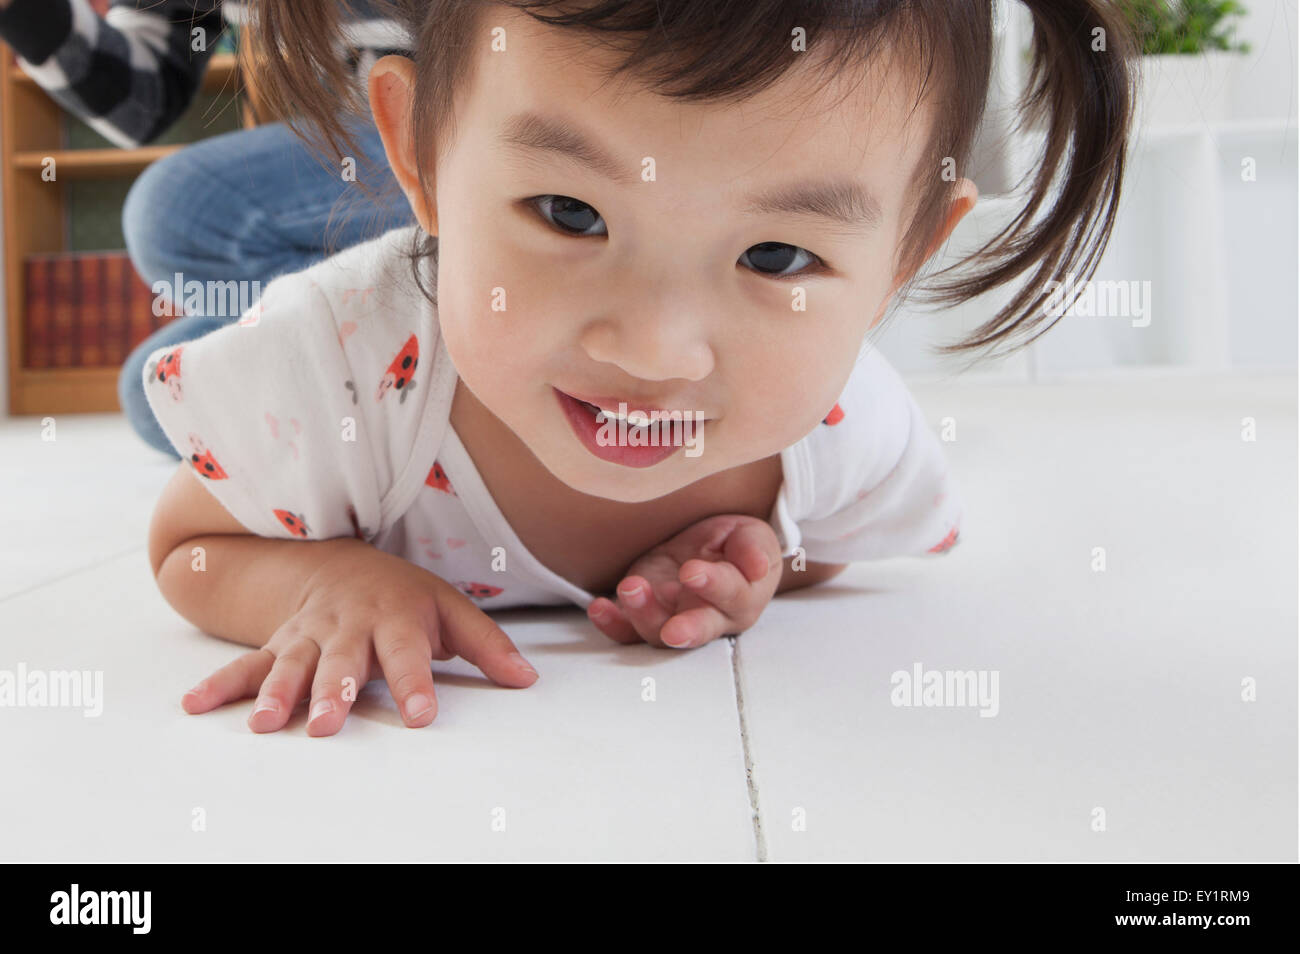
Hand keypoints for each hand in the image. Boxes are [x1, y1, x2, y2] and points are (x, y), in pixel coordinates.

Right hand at [180, 545, 536, 735]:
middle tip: (327, 725)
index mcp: (396, 618)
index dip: (416, 683)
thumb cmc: (405, 596)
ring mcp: (309, 634)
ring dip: (277, 694)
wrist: (343, 562)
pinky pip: (246, 663)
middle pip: (341, 661)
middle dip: (334, 692)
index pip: (409, 653)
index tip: (420, 715)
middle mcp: (349, 626)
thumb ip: (489, 647)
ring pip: (291, 663)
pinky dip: (220, 684)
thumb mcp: (452, 610)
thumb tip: (529, 679)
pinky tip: (194, 706)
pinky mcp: (279, 643)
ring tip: (263, 725)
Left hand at [587, 514, 782, 648]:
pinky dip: (613, 623)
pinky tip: (600, 607)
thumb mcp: (750, 536)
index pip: (730, 595)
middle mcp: (708, 618)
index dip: (713, 585)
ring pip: (658, 631)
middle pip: (697, 630)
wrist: (711, 547)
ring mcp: (673, 618)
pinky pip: (627, 629)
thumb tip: (758, 567)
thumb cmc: (737, 545)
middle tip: (672, 631)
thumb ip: (753, 549)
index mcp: (741, 599)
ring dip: (641, 615)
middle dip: (684, 631)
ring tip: (630, 588)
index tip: (692, 571)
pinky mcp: (646, 614)